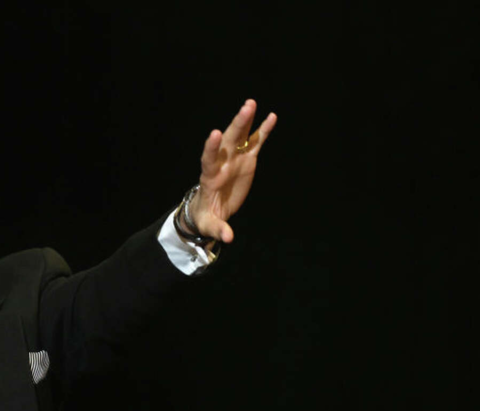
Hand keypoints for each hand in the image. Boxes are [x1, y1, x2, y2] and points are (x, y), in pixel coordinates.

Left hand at [188, 99, 277, 243]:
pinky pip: (256, 142)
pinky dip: (263, 130)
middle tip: (246, 108)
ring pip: (241, 136)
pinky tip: (272, 116)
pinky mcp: (247, 159)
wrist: (212, 209)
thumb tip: (228, 238)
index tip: (216, 133)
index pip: (209, 159)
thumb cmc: (207, 218)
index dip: (212, 147)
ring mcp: (235, 158)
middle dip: (236, 125)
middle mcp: (222, 163)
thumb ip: (219, 229)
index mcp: (210, 177)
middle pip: (228, 141)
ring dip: (246, 120)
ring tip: (252, 103)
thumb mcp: (210, 225)